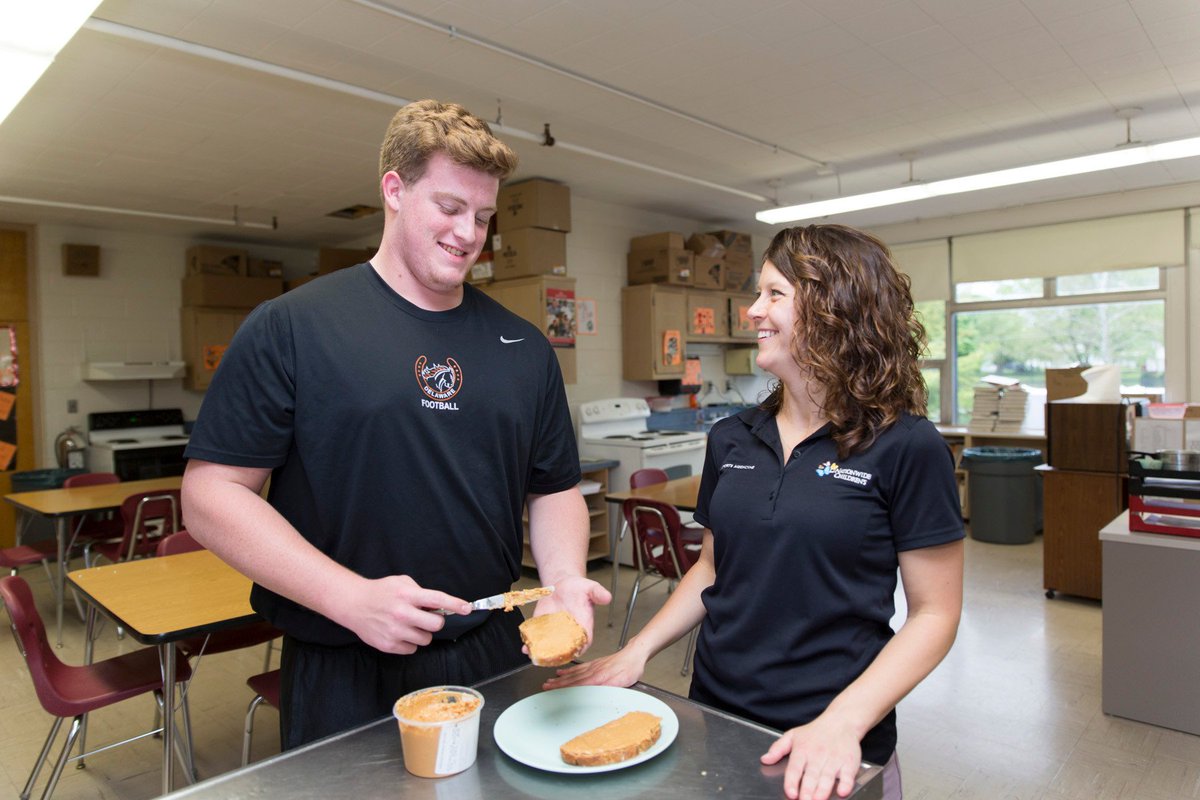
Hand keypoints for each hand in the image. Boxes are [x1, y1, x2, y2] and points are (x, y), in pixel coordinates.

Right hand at [339, 574, 469, 653]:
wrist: (354, 604)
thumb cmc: (381, 591)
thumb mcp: (401, 582)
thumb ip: (421, 592)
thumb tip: (438, 606)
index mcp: (407, 595)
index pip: (437, 600)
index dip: (455, 604)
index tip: (467, 609)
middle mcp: (402, 613)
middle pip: (436, 625)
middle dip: (435, 622)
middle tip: (427, 618)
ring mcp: (395, 631)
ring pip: (426, 639)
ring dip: (422, 633)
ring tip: (409, 625)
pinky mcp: (388, 645)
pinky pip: (412, 649)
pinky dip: (409, 643)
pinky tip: (399, 633)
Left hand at [533, 575, 610, 652]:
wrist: (562, 585)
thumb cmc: (578, 589)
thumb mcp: (590, 588)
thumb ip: (598, 593)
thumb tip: (607, 597)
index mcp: (584, 628)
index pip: (584, 643)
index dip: (580, 649)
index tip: (573, 652)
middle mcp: (570, 634)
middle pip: (565, 650)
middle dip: (557, 656)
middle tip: (550, 657)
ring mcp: (555, 634)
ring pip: (550, 649)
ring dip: (541, 653)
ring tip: (533, 653)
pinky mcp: (543, 630)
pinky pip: (538, 641)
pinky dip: (531, 645)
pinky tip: (525, 647)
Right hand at [542, 643, 647, 689]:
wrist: (635, 654)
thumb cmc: (631, 670)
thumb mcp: (622, 684)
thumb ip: (607, 690)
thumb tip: (594, 696)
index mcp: (598, 679)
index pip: (577, 685)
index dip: (563, 689)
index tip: (552, 691)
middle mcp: (593, 672)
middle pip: (572, 679)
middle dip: (557, 684)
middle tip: (545, 687)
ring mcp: (593, 667)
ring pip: (574, 673)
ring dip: (561, 678)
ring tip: (550, 681)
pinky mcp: (595, 663)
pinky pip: (579, 667)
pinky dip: (569, 670)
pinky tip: (562, 672)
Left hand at [760, 715, 861, 799]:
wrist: (841, 721)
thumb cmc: (815, 732)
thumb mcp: (792, 735)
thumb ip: (777, 748)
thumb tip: (765, 759)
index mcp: (802, 750)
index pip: (795, 768)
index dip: (792, 781)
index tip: (791, 793)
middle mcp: (818, 755)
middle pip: (812, 775)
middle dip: (808, 790)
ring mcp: (834, 759)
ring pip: (828, 777)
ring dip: (823, 790)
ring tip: (818, 799)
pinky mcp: (848, 762)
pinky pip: (848, 775)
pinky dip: (846, 784)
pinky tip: (842, 791)